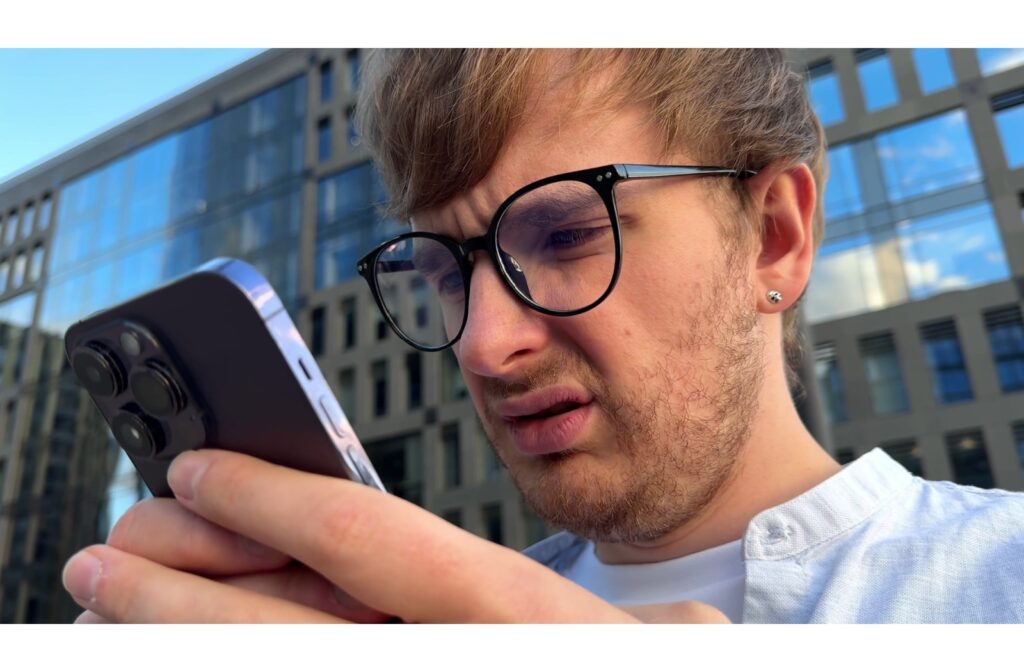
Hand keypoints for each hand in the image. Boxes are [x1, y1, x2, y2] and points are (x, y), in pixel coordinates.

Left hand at [63, 449, 730, 622]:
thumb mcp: (684, 650)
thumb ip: (654, 623)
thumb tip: (654, 618)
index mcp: (528, 630)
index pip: (378, 546)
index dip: (276, 502)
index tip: (196, 470)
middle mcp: (464, 671)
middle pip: (290, 633)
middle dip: (178, 592)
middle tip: (100, 550)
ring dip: (177, 647)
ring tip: (101, 610)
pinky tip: (178, 661)